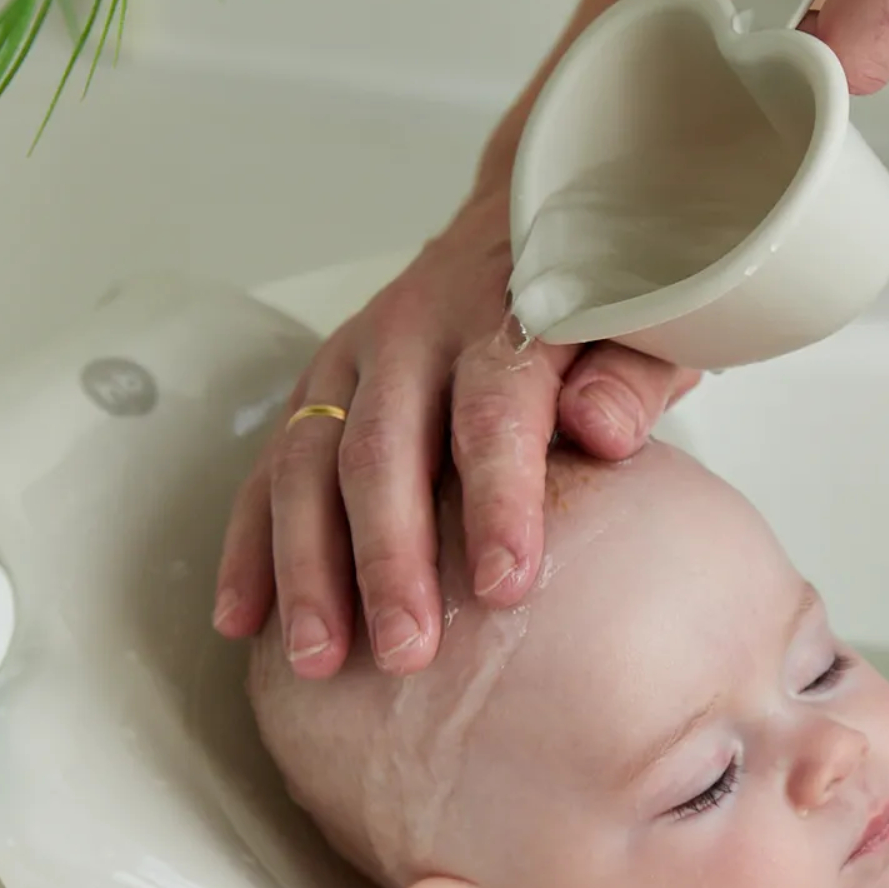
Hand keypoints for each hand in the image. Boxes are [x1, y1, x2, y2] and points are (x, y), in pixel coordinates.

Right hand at [213, 188, 699, 677]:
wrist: (524, 227)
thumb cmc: (594, 300)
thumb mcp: (644, 325)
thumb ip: (632, 377)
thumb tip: (601, 429)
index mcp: (503, 319)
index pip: (494, 412)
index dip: (499, 499)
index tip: (507, 585)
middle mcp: (412, 335)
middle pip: (382, 452)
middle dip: (388, 559)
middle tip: (406, 652)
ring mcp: (352, 363)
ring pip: (309, 465)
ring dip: (307, 567)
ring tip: (319, 661)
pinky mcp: (319, 390)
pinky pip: (272, 470)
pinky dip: (252, 545)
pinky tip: (244, 620)